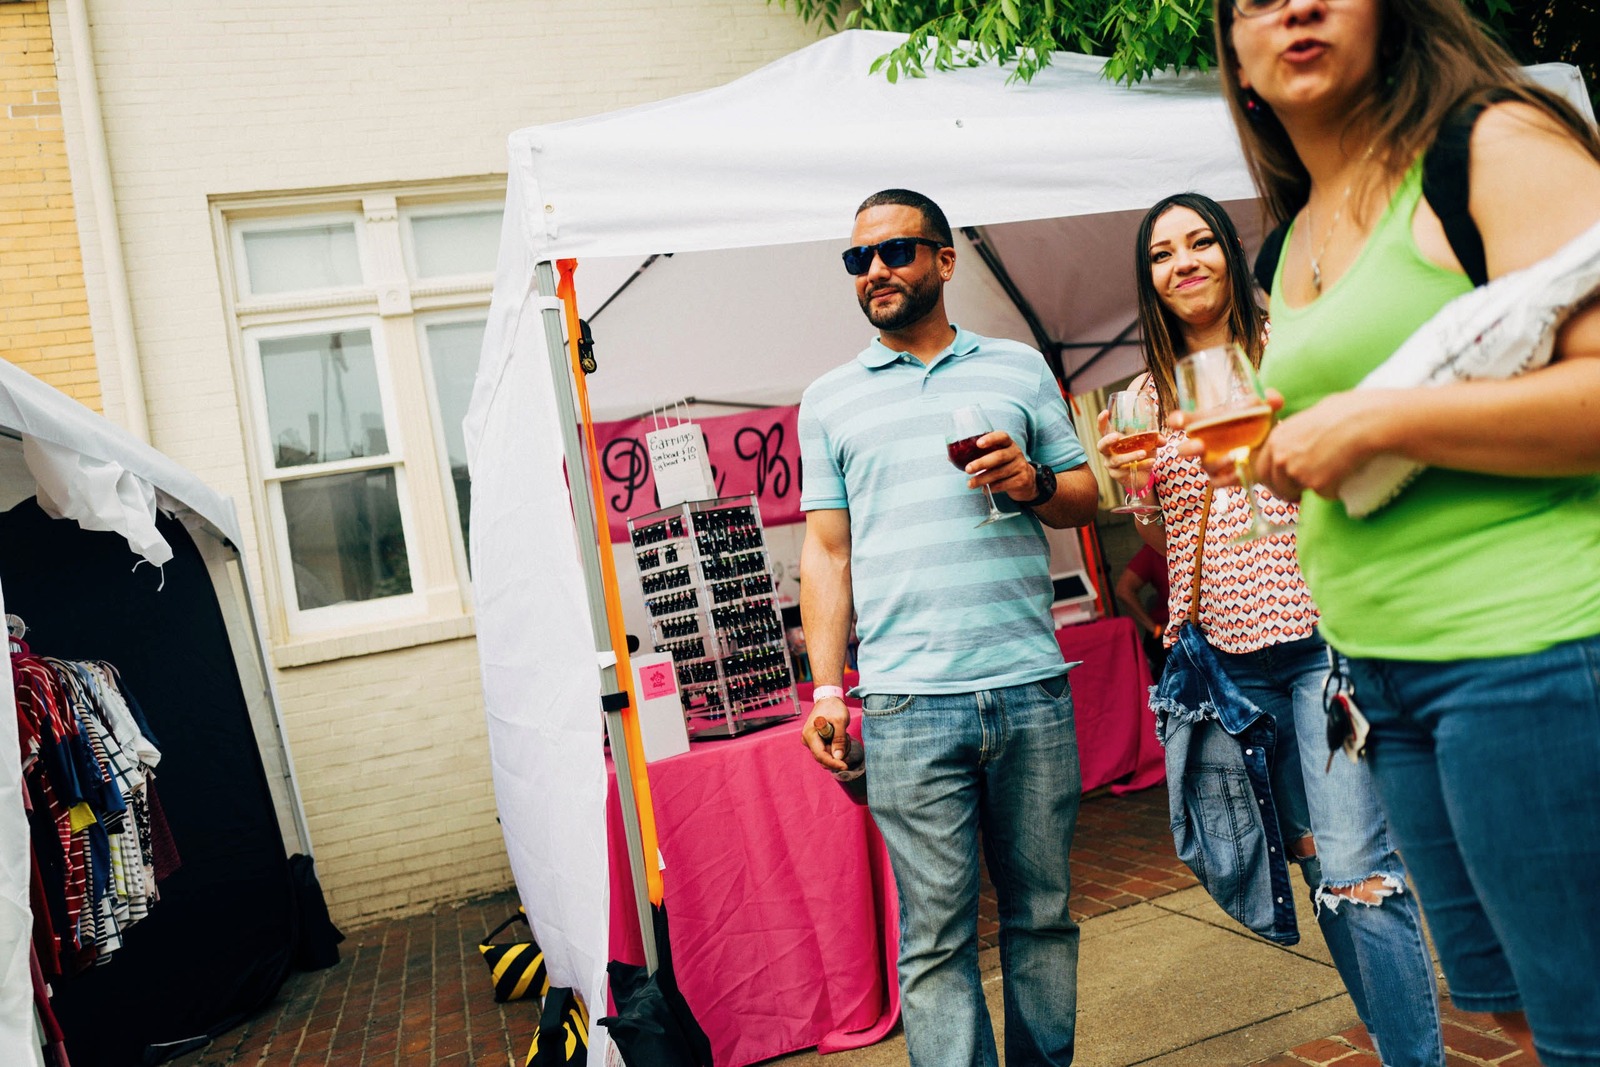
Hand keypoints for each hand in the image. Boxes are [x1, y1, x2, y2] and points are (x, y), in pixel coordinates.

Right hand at [802, 697, 850, 771]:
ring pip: (828, 756)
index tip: (845, 765)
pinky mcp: (818, 742)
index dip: (833, 763)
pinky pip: (828, 751)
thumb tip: (838, 757)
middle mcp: (808, 741)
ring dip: (839, 750)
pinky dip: (837, 747)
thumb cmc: (833, 707)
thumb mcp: (840, 721)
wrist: (828, 699)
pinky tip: (840, 736)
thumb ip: (839, 739)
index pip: (820, 755)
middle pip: (824, 758)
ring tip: (844, 734)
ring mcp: (812, 742)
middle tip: (846, 739)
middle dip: (838, 754)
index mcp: (810, 735)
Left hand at [962, 430, 1036, 500]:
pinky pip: (1004, 484)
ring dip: (982, 479)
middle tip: (967, 469)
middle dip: (981, 463)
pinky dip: (992, 488)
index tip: (978, 444)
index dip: (990, 439)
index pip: (1002, 436)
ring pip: (999, 473)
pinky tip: (984, 489)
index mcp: (1008, 443)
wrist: (1027, 481)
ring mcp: (1020, 466)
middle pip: (999, 456)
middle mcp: (1015, 453)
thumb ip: (976, 455)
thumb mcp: (994, 456)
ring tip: (970, 484)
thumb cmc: (1003, 465)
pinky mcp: (1021, 480)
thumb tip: (950, 458)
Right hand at [1095, 410, 1154, 491]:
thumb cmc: (1140, 455)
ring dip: (1130, 455)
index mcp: (1113, 441)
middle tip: (1116, 436)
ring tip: (1143, 453)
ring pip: (1117, 460)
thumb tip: (1160, 439)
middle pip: (1101, 446)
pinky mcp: (1117, 475)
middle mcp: (1108, 452)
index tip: (1105, 412)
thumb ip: (1154, 439)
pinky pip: (1127, 469)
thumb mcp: (1148, 444)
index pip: (1103, 430)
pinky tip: (1152, 461)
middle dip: (1107, 440)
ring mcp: (1111, 464)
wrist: (1141, 477)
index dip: (1102, 421)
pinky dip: (1141, 465)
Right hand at [1167, 391, 1285, 490]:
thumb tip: (1272, 398)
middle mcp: (1204, 444)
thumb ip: (1267, 402)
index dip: (1177, 421)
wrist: (1270, 450)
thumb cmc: (1256, 426)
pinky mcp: (1222, 478)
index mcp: (1206, 424)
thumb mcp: (1262, 411)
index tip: (1177, 422)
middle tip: (1200, 445)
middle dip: (1189, 448)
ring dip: (1218, 462)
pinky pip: (1218, 481)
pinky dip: (1228, 477)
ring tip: (1234, 456)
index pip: (1186, 421)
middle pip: (1185, 448)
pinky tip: (1240, 470)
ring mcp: (1212, 462)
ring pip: (1205, 465)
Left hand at [1253, 389, 1399, 501]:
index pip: (1260, 467)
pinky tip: (1345, 472)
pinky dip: (1334, 489)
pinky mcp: (1316, 484)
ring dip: (1308, 490)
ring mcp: (1297, 472)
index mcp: (1276, 438)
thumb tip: (1295, 445)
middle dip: (1283, 491)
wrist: (1366, 422)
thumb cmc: (1344, 413)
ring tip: (1328, 475)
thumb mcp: (1308, 418)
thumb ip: (1293, 435)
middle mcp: (1281, 456)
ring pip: (1295, 492)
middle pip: (1273, 485)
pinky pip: (1323, 494)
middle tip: (1297, 494)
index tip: (1280, 482)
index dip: (1271, 477)